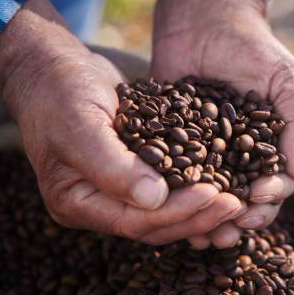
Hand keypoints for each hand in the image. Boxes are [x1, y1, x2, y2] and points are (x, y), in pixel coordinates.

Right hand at [0, 0, 245, 242]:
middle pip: (156, 225)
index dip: (177, 212)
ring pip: (167, 214)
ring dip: (202, 209)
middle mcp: (99, 205)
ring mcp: (117, 192)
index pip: (135, 221)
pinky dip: (195, 188)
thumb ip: (111, 165)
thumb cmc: (59, 92)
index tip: (214, 195)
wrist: (55, 68)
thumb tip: (153, 199)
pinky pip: (170, 190)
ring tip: (238, 198)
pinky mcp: (136, 175)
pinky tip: (225, 182)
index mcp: (77, 202)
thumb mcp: (80, 124)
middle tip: (237, 204)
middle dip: (198, 216)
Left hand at [152, 0, 293, 247]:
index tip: (258, 196)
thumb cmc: (253, 48)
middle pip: (246, 200)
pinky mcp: (175, 148)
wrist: (203, 20)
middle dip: (240, 219)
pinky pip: (177, 179)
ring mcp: (209, 155)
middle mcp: (243, 157)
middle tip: (229, 230)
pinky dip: (176, 198)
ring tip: (200, 234)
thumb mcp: (285, 80)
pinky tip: (169, 210)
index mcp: (273, 147)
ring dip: (208, 219)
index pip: (280, 182)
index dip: (272, 196)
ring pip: (212, 198)